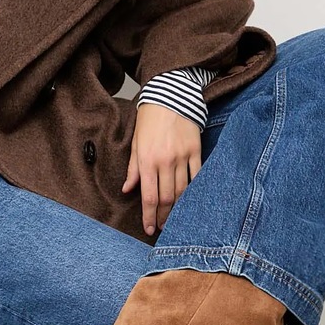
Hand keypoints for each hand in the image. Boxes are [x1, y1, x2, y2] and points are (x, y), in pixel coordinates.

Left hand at [122, 102, 201, 234]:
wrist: (170, 95)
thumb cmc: (149, 119)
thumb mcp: (135, 143)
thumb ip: (133, 169)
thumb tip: (127, 189)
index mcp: (147, 160)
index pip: (149, 197)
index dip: (150, 216)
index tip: (150, 229)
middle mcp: (165, 161)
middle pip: (167, 198)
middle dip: (164, 216)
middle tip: (163, 227)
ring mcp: (182, 156)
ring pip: (183, 191)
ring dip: (179, 208)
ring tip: (175, 218)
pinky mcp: (195, 150)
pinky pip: (197, 176)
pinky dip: (195, 190)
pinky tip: (192, 200)